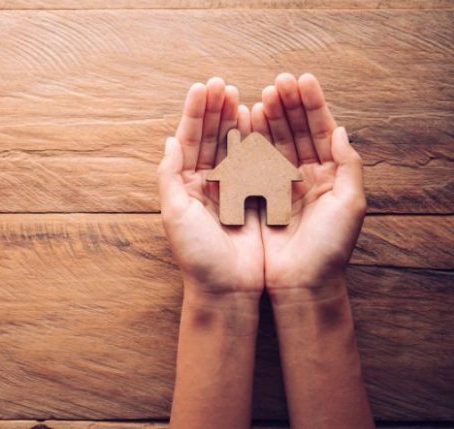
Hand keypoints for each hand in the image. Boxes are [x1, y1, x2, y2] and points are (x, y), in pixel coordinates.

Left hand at [158, 77, 262, 297]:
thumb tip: (169, 140)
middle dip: (215, 110)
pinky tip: (258, 122)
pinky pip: (255, 163)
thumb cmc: (197, 255)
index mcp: (184, 186)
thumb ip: (169, 175)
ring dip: (234, 120)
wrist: (227, 290)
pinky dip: (256, 142)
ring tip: (240, 94)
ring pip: (232, 146)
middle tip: (223, 83)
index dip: (195, 113)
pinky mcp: (254, 199)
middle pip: (209, 138)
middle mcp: (206, 185)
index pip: (188, 140)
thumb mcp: (174, 213)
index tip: (204, 87)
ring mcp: (231, 190)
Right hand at [250, 73, 366, 294]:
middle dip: (287, 105)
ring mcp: (278, 185)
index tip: (301, 80)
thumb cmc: (330, 249)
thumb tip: (341, 130)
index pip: (320, 130)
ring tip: (260, 95)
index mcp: (329, 175)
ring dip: (267, 118)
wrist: (299, 285)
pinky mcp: (255, 197)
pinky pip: (251, 162)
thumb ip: (349, 164)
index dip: (311, 105)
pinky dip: (248, 141)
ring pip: (273, 142)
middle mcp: (303, 176)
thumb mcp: (351, 204)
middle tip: (277, 81)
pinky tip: (243, 122)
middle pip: (296, 131)